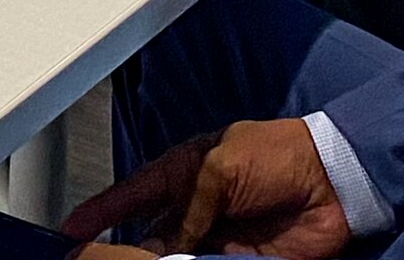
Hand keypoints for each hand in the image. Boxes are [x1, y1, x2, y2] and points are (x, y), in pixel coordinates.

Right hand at [63, 120, 348, 258]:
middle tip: (95, 258)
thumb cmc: (278, 154)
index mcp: (184, 173)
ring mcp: (215, 238)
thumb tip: (167, 243)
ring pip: (171, 258)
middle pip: (147, 235)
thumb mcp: (220, 169)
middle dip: (122, 248)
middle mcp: (195, 208)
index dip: (99, 211)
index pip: (131, 195)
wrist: (334, 182)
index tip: (70, 229)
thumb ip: (189, 207)